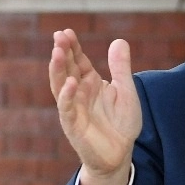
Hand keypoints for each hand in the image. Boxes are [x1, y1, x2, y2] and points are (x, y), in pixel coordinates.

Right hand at [49, 29, 142, 184]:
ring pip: (60, 85)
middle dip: (63, 52)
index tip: (67, 32)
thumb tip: (119, 40)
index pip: (78, 60)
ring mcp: (73, 107)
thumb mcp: (126, 91)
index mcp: (90, 82)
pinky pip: (67, 108)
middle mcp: (78, 92)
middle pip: (67, 69)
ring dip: (58, 69)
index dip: (73, 47)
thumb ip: (121, 68)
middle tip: (59, 36)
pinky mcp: (73, 124)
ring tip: (58, 53)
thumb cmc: (121, 123)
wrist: (120, 153)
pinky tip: (70, 82)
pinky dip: (67, 95)